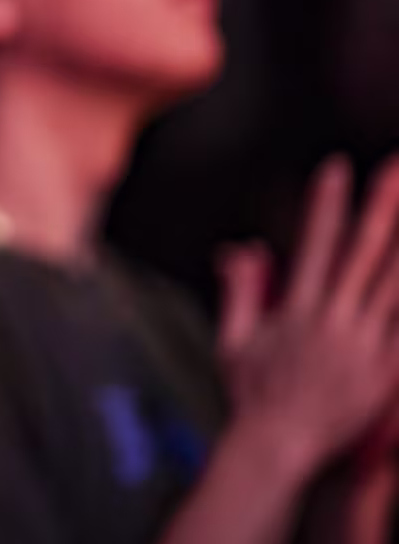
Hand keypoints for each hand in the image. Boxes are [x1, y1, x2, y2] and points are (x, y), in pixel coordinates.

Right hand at [217, 156, 398, 484]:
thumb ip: (242, 290)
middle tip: (397, 168)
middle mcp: (333, 322)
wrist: (277, 449)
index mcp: (296, 309)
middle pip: (365, 254)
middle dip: (384, 208)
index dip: (326, 204)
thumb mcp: (233, 339)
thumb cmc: (251, 395)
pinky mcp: (385, 375)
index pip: (315, 243)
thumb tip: (246, 248)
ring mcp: (364, 348)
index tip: (338, 166)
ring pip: (395, 287)